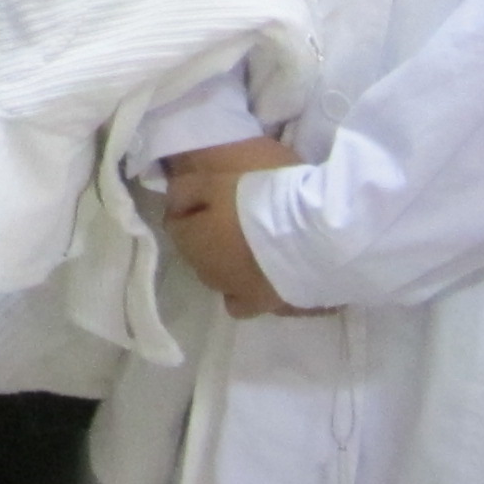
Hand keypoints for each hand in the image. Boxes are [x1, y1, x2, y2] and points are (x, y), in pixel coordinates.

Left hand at [157, 137, 315, 320]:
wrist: (310, 232)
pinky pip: (247, 302)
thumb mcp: (213, 178)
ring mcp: (237, 292)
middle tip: (233, 216)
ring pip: (221, 279)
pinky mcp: (267, 304)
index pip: (175, 225)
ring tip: (252, 246)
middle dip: (207, 237)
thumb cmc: (259, 198)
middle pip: (198, 253)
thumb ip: (185, 190)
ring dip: (228, 264)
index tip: (207, 194)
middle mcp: (207, 272)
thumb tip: (173, 201)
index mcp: (191, 241)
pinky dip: (250, 289)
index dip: (189, 207)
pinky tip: (263, 276)